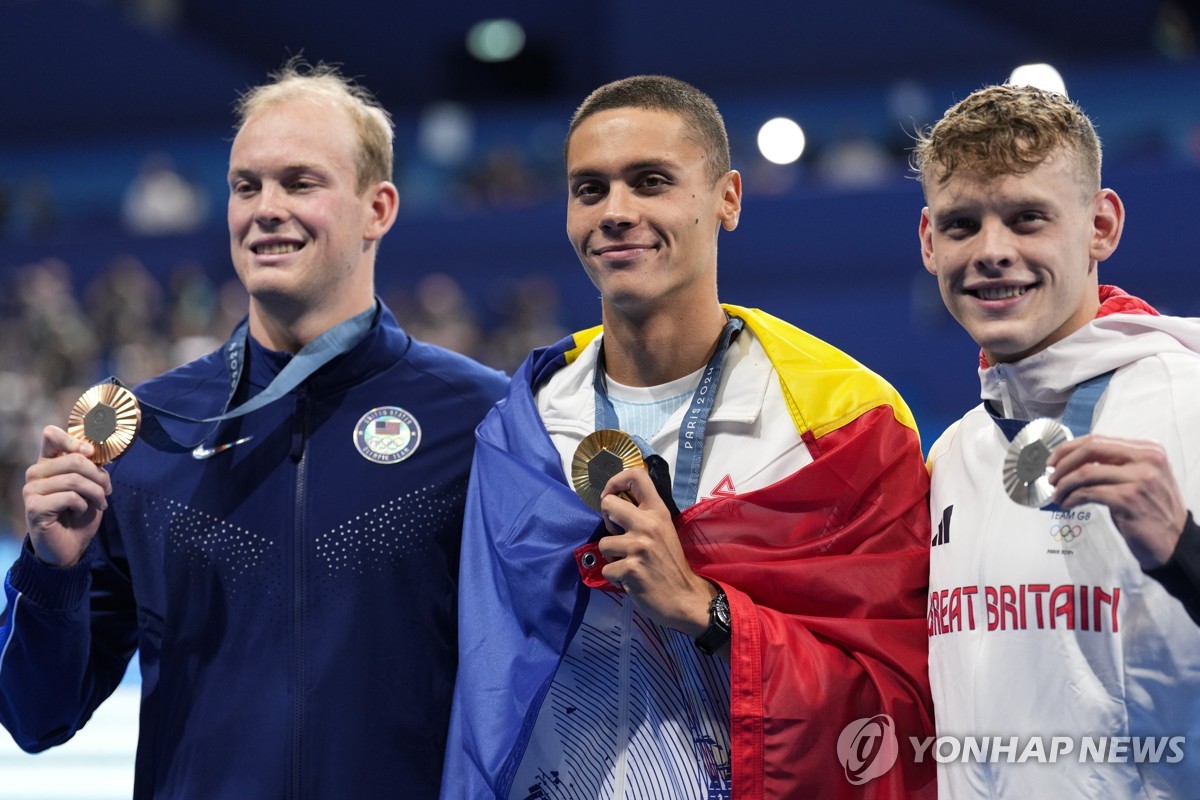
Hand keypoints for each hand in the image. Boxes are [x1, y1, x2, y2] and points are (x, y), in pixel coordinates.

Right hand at [22, 425, 111, 566]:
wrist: (70, 546)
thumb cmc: (80, 514)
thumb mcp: (91, 485)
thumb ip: (92, 466)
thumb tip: (99, 452)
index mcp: (48, 462)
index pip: (51, 435)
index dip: (74, 439)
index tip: (91, 452)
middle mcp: (36, 473)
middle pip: (74, 459)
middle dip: (99, 476)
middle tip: (107, 490)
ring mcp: (31, 489)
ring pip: (75, 479)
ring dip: (96, 493)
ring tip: (99, 504)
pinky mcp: (34, 507)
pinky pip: (70, 497)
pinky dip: (84, 506)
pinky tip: (80, 513)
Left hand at [596, 467, 715, 635]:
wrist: (685, 597)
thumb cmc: (670, 563)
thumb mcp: (664, 530)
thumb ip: (644, 516)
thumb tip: (615, 504)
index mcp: (658, 512)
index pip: (637, 476)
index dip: (615, 481)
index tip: (611, 496)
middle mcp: (649, 524)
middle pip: (608, 504)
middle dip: (607, 521)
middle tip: (618, 535)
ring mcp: (639, 546)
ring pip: (603, 543)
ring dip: (612, 557)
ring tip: (629, 563)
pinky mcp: (630, 569)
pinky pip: (606, 568)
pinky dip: (615, 577)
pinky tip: (631, 579)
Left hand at [1048, 434, 1186, 568]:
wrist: (1174, 541)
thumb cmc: (1151, 509)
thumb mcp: (1140, 477)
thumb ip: (1115, 464)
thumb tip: (1073, 459)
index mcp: (1148, 450)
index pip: (1099, 440)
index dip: (1069, 448)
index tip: (1053, 460)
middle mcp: (1147, 460)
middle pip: (1090, 449)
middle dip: (1063, 463)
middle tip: (1050, 477)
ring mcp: (1139, 479)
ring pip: (1085, 472)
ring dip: (1064, 484)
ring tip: (1057, 495)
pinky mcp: (1129, 499)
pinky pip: (1088, 493)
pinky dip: (1071, 498)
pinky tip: (1067, 504)